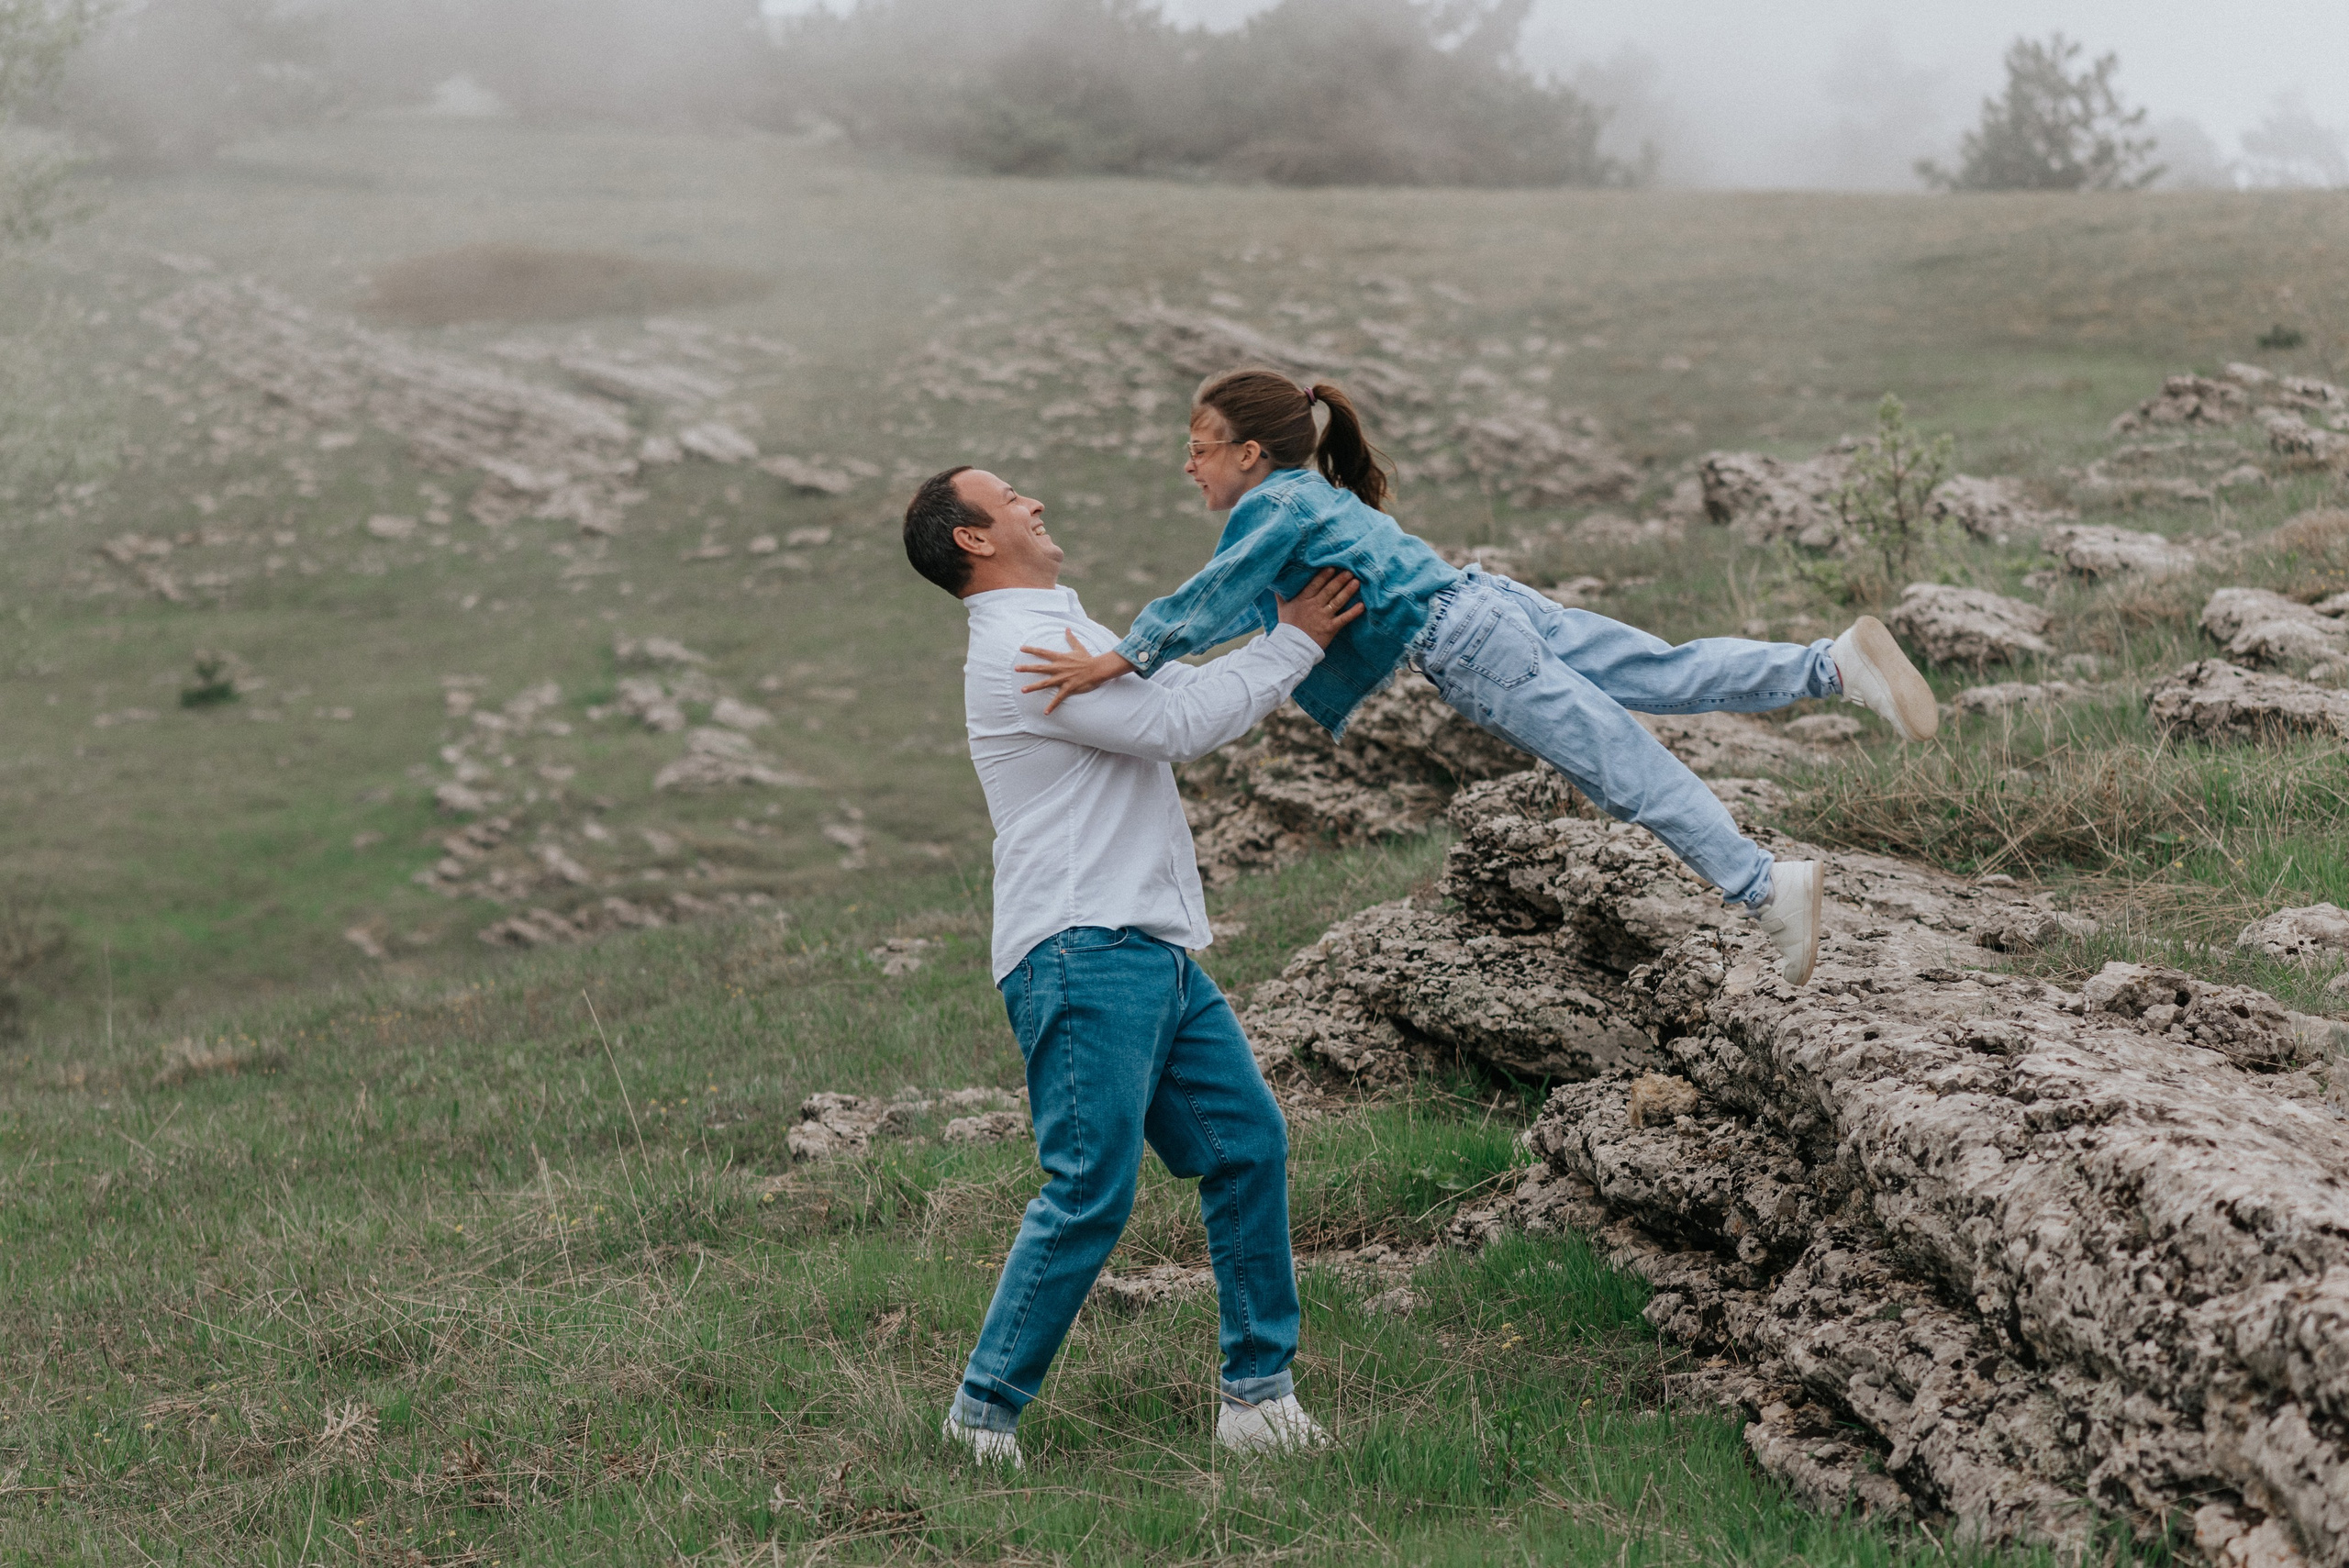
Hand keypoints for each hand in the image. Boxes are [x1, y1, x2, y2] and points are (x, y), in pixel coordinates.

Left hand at [1016, 630, 1135, 713]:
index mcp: (1060, 658)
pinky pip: (1058, 698)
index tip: (1021, 648)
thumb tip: (1067, 628)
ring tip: (1022, 690)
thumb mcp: (1078, 647)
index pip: (1043, 652)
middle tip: (1016, 669)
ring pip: (1045, 683)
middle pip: (1040, 668)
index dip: (1032, 650)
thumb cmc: (1087, 659)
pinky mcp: (1068, 688)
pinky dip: (1052, 706)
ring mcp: (1063, 678)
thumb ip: (1071, 638)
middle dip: (1027, 668)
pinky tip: (1045, 712)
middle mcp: (1059, 668)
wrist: (1098, 669)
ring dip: (1033, 687)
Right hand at [1275, 567, 1365, 648]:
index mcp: (1302, 600)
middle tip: (1350, 570)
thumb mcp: (1282, 607)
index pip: (1315, 585)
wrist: (1291, 647)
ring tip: (1356, 582)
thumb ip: (1282, 594)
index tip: (1332, 566)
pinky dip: (1353, 612)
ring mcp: (1323, 617)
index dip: (1324, 575)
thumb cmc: (1287, 626)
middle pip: (1329, 590)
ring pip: (1337, 601)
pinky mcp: (1330, 628)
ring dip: (1347, 591)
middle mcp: (1314, 606)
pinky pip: (1344, 619)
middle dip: (1339, 580)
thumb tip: (1277, 581)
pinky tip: (1362, 606)